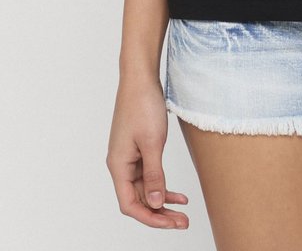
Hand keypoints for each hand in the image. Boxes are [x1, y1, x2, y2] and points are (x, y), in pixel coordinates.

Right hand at [106, 74, 189, 229]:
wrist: (141, 78)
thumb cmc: (143, 106)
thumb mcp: (153, 143)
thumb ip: (155, 175)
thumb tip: (156, 204)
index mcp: (118, 166)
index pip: (130, 204)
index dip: (149, 218)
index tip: (170, 223)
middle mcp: (121, 165)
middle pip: (138, 200)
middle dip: (160, 213)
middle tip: (182, 222)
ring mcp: (130, 157)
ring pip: (146, 189)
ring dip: (163, 201)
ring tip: (183, 212)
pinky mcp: (139, 149)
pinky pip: (150, 175)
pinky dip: (163, 185)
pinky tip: (179, 194)